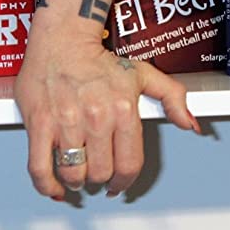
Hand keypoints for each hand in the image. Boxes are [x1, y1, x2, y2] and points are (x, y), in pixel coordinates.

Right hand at [14, 7, 198, 198]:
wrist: (63, 41)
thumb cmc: (100, 60)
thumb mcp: (145, 75)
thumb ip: (173, 98)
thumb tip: (190, 123)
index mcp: (124, 109)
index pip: (129, 162)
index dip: (126, 181)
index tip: (120, 185)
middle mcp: (97, 118)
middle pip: (101, 172)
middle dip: (101, 179)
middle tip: (99, 176)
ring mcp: (66, 123)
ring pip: (73, 173)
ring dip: (77, 182)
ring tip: (79, 176)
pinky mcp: (40, 125)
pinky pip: (39, 167)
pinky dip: (46, 185)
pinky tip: (54, 187)